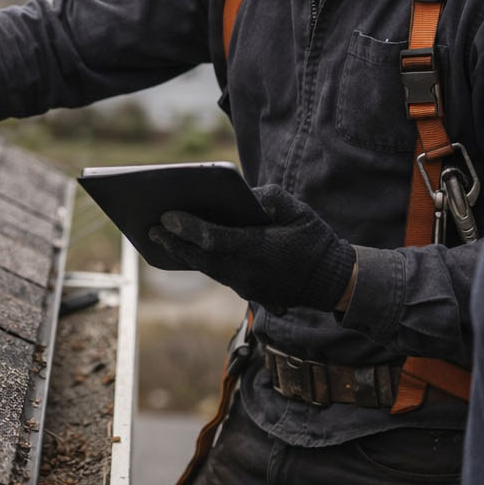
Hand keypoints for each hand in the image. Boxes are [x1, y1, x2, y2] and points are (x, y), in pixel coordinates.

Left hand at [148, 184, 355, 313]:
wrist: (333, 280)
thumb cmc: (314, 239)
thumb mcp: (296, 209)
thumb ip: (267, 197)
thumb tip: (241, 193)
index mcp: (259, 249)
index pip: (213, 238)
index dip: (187, 227)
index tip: (166, 216)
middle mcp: (248, 271)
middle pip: (202, 257)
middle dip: (174, 242)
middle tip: (150, 229)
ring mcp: (246, 285)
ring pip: (207, 268)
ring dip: (182, 254)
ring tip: (159, 238)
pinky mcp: (247, 291)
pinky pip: (217, 274)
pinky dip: (199, 261)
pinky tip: (184, 251)